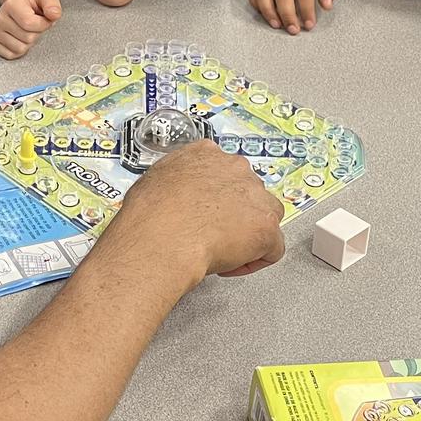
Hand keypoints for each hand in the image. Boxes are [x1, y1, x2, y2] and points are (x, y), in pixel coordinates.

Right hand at [0, 0, 60, 59]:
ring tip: (28, 30)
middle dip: (37, 33)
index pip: (29, 23)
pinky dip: (20, 50)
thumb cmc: (34, 2)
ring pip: (20, 49)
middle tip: (35, 23)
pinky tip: (21, 38)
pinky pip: (11, 55)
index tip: (45, 18)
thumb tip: (54, 15)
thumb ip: (52, 4)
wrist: (21, 3)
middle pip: (27, 38)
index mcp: (12, 5)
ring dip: (29, 42)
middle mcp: (1, 18)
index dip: (43, 24)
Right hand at [110, 139, 284, 279]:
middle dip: (235, 215)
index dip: (217, 197)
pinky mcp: (265, 226)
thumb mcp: (153, 180)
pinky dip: (255, 261)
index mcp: (206, 153)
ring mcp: (254, 196)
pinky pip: (272, 248)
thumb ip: (174, 182)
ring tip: (224, 252)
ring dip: (250, 235)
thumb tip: (174, 196)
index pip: (224, 171)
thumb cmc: (148, 214)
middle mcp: (234, 168)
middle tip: (214, 234)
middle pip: (248, 192)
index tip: (207, 212)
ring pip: (266, 217)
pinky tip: (230, 267)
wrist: (160, 236)